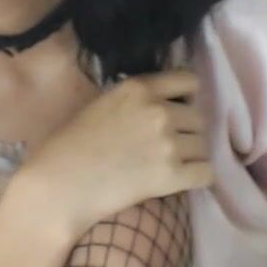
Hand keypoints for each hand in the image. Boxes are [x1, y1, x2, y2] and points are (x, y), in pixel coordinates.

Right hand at [13, 67, 213, 241]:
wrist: (60, 184)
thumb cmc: (70, 145)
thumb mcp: (104, 103)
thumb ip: (137, 98)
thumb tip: (165, 100)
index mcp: (139, 88)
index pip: (189, 81)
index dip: (185, 98)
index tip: (176, 111)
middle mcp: (159, 110)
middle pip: (198, 117)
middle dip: (186, 131)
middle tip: (165, 147)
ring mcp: (168, 143)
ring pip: (203, 146)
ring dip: (191, 156)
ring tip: (167, 166)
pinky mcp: (172, 175)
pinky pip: (206, 173)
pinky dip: (196, 178)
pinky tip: (178, 181)